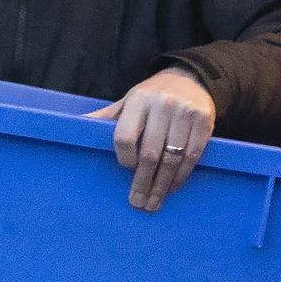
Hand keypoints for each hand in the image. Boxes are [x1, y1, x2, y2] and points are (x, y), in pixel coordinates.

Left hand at [86, 67, 215, 210]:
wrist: (189, 79)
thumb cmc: (151, 96)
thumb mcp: (127, 101)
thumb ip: (106, 116)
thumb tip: (75, 125)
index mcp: (138, 100)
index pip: (125, 136)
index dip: (124, 158)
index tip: (126, 168)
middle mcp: (162, 105)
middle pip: (150, 153)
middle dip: (142, 182)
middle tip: (138, 202)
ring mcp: (185, 114)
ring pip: (172, 159)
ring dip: (162, 186)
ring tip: (154, 202)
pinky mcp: (204, 122)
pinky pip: (192, 157)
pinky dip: (181, 176)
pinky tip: (171, 187)